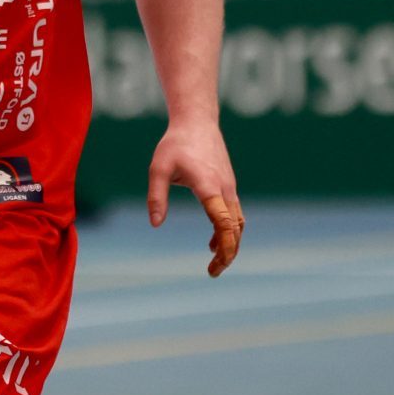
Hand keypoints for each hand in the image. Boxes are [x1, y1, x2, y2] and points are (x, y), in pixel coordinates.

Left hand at [147, 119, 243, 277]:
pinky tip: (213, 240)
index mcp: (208, 185)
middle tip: (213, 272)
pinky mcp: (229, 186)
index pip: (224, 221)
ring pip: (238, 223)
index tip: (215, 263)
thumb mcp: (158, 168)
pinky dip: (229, 231)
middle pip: (235, 228)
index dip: (224, 244)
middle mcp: (224, 189)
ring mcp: (229, 187)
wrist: (197, 122)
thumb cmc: (175, 144)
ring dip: (230, 243)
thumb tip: (155, 224)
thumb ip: (156, 196)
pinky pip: (234, 214)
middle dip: (228, 252)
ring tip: (214, 261)